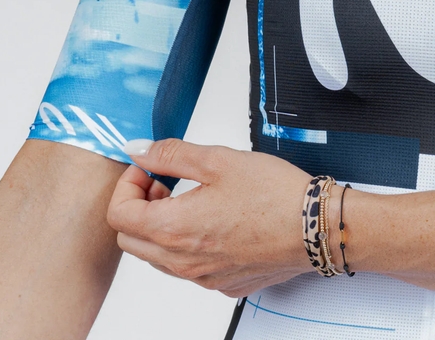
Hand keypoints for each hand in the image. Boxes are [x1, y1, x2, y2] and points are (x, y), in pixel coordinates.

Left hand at [106, 138, 313, 296]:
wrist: (316, 227)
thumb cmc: (273, 193)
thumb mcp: (217, 159)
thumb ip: (169, 154)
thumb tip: (138, 150)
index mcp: (175, 230)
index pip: (118, 215)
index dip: (127, 184)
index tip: (148, 168)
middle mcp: (184, 262)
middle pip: (131, 239)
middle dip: (139, 205)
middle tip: (164, 182)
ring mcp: (203, 278)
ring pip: (157, 256)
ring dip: (160, 224)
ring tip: (189, 197)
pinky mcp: (223, 283)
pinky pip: (187, 267)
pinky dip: (185, 242)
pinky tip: (212, 218)